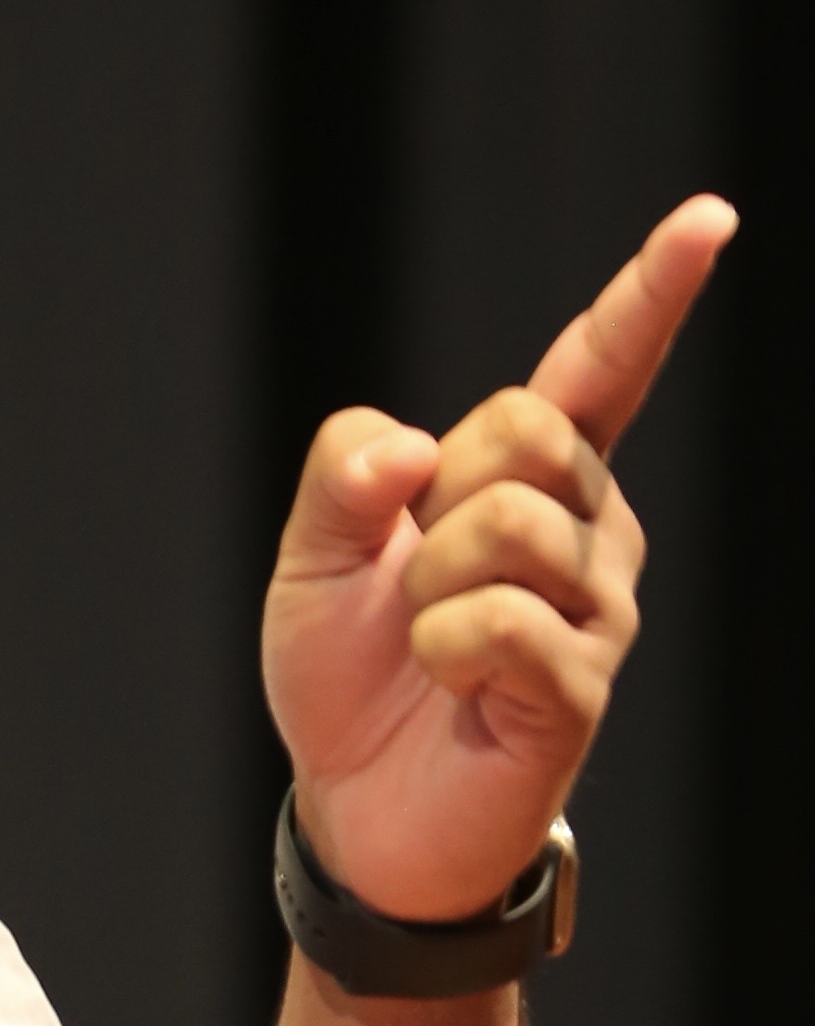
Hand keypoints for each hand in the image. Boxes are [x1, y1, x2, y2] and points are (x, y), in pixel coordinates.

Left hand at [262, 191, 731, 922]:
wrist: (355, 807)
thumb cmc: (351, 675)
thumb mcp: (314, 557)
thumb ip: (343, 475)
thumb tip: (409, 447)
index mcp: (535, 479)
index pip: (601, 369)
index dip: (651, 293)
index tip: (712, 218)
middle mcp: (593, 528)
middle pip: (523, 432)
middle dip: (436, 497)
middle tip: (415, 579)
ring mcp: (602, 605)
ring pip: (508, 526)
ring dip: (428, 586)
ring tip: (430, 645)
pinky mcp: (585, 682)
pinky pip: (501, 621)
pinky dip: (443, 649)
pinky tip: (453, 688)